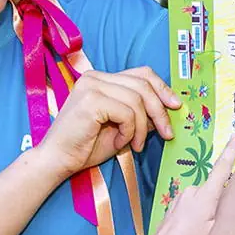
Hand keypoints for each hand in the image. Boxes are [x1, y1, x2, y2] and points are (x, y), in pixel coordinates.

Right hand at [36, 67, 181, 179]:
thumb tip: (169, 109)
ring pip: (137, 100)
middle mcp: (95, 77)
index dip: (162, 88)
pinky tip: (120, 142)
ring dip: (143, 127)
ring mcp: (92, 86)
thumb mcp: (122, 128)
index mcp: (101, 79)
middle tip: (167, 134)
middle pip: (143, 84)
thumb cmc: (86, 147)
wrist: (58, 160)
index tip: (176, 106)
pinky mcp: (91, 100)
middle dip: (160, 111)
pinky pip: (127, 113)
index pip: (141, 74)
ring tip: (136, 145)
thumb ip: (141, 115)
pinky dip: (129, 131)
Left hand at [142, 128, 234, 234]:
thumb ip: (230, 212)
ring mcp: (182, 198)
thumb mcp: (217, 232)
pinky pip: (194, 205)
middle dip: (225, 198)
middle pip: (217, 187)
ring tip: (209, 231)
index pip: (222, 167)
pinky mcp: (175, 206)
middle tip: (227, 219)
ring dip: (211, 209)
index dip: (231, 150)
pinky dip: (200, 214)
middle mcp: (193, 191)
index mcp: (206, 195)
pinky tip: (197, 231)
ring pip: (206, 198)